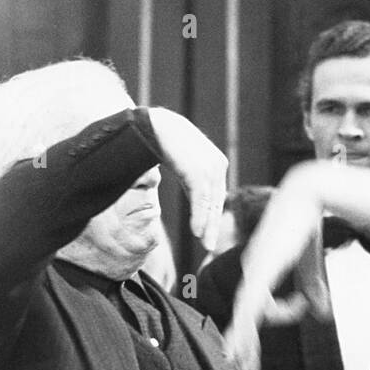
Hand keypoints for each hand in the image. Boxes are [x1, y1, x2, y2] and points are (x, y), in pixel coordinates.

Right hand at [147, 108, 227, 247]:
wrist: (151, 124)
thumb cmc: (163, 142)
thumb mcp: (182, 162)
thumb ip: (192, 179)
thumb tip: (196, 200)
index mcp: (216, 161)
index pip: (217, 194)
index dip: (213, 216)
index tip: (208, 234)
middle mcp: (217, 163)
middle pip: (217, 201)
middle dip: (213, 225)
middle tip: (209, 246)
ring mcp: (209, 165)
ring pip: (211, 202)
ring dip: (207, 225)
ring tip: (203, 242)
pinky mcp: (197, 169)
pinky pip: (201, 199)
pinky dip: (199, 216)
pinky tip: (196, 231)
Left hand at [225, 165, 331, 369]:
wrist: (307, 194)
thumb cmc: (306, 224)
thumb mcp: (310, 265)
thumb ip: (312, 289)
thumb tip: (322, 316)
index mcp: (259, 273)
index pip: (264, 307)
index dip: (285, 315)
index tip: (306, 305)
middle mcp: (252, 274)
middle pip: (243, 317)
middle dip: (244, 346)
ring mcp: (254, 272)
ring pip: (243, 315)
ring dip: (241, 342)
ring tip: (234, 364)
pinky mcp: (261, 269)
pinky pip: (251, 303)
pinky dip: (245, 324)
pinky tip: (239, 341)